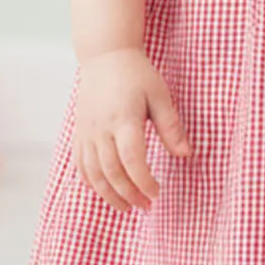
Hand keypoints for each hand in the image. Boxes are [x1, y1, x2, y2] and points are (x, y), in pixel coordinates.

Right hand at [72, 46, 190, 211]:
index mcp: (123, 119)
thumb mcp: (160, 95)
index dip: (143, 181)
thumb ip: (171, 126)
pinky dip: (91, 183)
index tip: (156, 193)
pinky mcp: (79, 133)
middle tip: (146, 206)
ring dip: (109, 195)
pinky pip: (80, 165)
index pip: (132, 160)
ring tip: (127, 206)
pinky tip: (104, 192)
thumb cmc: (136, 74)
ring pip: (93, 173)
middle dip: (129, 194)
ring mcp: (87, 132)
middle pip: (111, 172)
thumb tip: (185, 154)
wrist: (105, 57)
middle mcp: (101, 129)